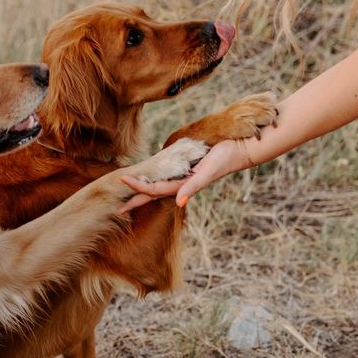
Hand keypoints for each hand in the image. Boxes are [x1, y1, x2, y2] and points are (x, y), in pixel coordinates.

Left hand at [119, 138, 250, 211]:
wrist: (239, 149)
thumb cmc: (225, 158)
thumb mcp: (208, 172)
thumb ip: (193, 187)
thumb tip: (179, 203)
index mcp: (183, 185)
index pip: (154, 189)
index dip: (138, 186)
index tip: (122, 181)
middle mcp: (181, 182)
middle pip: (153, 193)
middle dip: (136, 200)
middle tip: (118, 208)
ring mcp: (184, 175)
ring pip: (159, 185)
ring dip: (144, 190)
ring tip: (129, 194)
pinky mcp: (188, 166)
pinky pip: (167, 175)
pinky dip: (156, 178)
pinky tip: (151, 178)